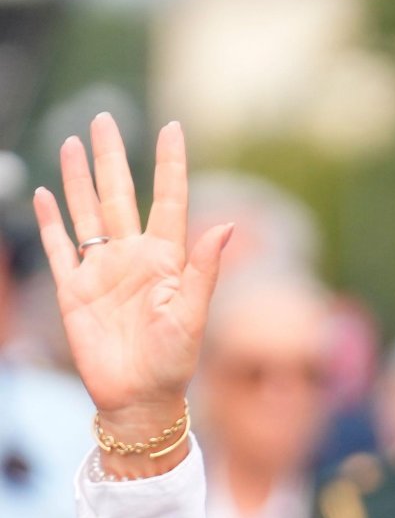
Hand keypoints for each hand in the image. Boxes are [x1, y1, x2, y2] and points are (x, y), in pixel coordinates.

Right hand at [32, 113, 230, 434]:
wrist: (139, 399)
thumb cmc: (173, 363)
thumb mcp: (193, 316)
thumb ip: (205, 269)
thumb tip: (226, 225)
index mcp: (167, 261)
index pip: (169, 201)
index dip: (170, 164)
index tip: (173, 127)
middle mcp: (134, 259)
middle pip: (120, 196)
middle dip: (112, 158)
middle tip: (105, 118)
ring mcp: (102, 272)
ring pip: (88, 213)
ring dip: (79, 179)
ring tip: (75, 143)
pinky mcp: (74, 290)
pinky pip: (59, 247)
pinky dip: (50, 222)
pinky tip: (45, 194)